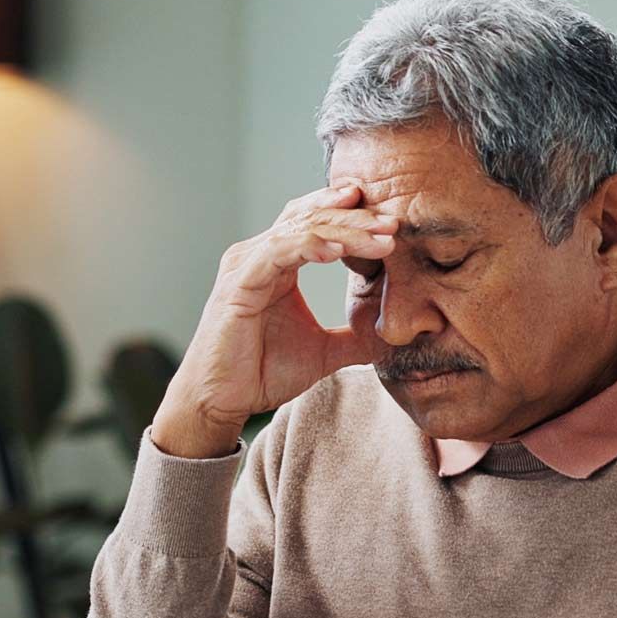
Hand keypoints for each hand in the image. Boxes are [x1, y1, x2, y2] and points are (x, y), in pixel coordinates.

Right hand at [148, 184, 397, 457]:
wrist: (221, 401)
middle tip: (395, 222)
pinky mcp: (239, 282)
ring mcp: (247, 264)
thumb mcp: (324, 352)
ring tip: (382, 237)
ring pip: (301, 229)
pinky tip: (339, 250)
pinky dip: (310, 246)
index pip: (316, 222)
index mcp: (278, 262)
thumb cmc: (260, 373)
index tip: (392, 222)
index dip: (352, 216)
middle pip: (312, 218)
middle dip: (357, 218)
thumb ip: (356, 338)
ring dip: (345, 230)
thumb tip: (395, 336)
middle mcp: (260, 254)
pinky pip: (279, 251)